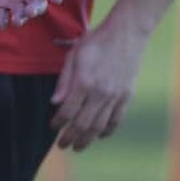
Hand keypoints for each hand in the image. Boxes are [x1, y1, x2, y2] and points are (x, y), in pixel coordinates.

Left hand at [49, 15, 150, 150]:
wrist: (126, 33)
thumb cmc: (96, 41)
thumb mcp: (74, 54)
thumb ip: (64, 80)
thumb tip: (55, 103)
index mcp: (84, 82)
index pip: (67, 111)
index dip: (58, 122)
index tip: (52, 127)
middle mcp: (100, 93)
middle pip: (82, 124)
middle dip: (70, 137)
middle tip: (62, 145)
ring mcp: (115, 96)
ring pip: (99, 126)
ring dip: (87, 140)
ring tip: (78, 147)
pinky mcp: (126, 96)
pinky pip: (116, 120)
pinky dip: (107, 131)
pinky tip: (100, 136)